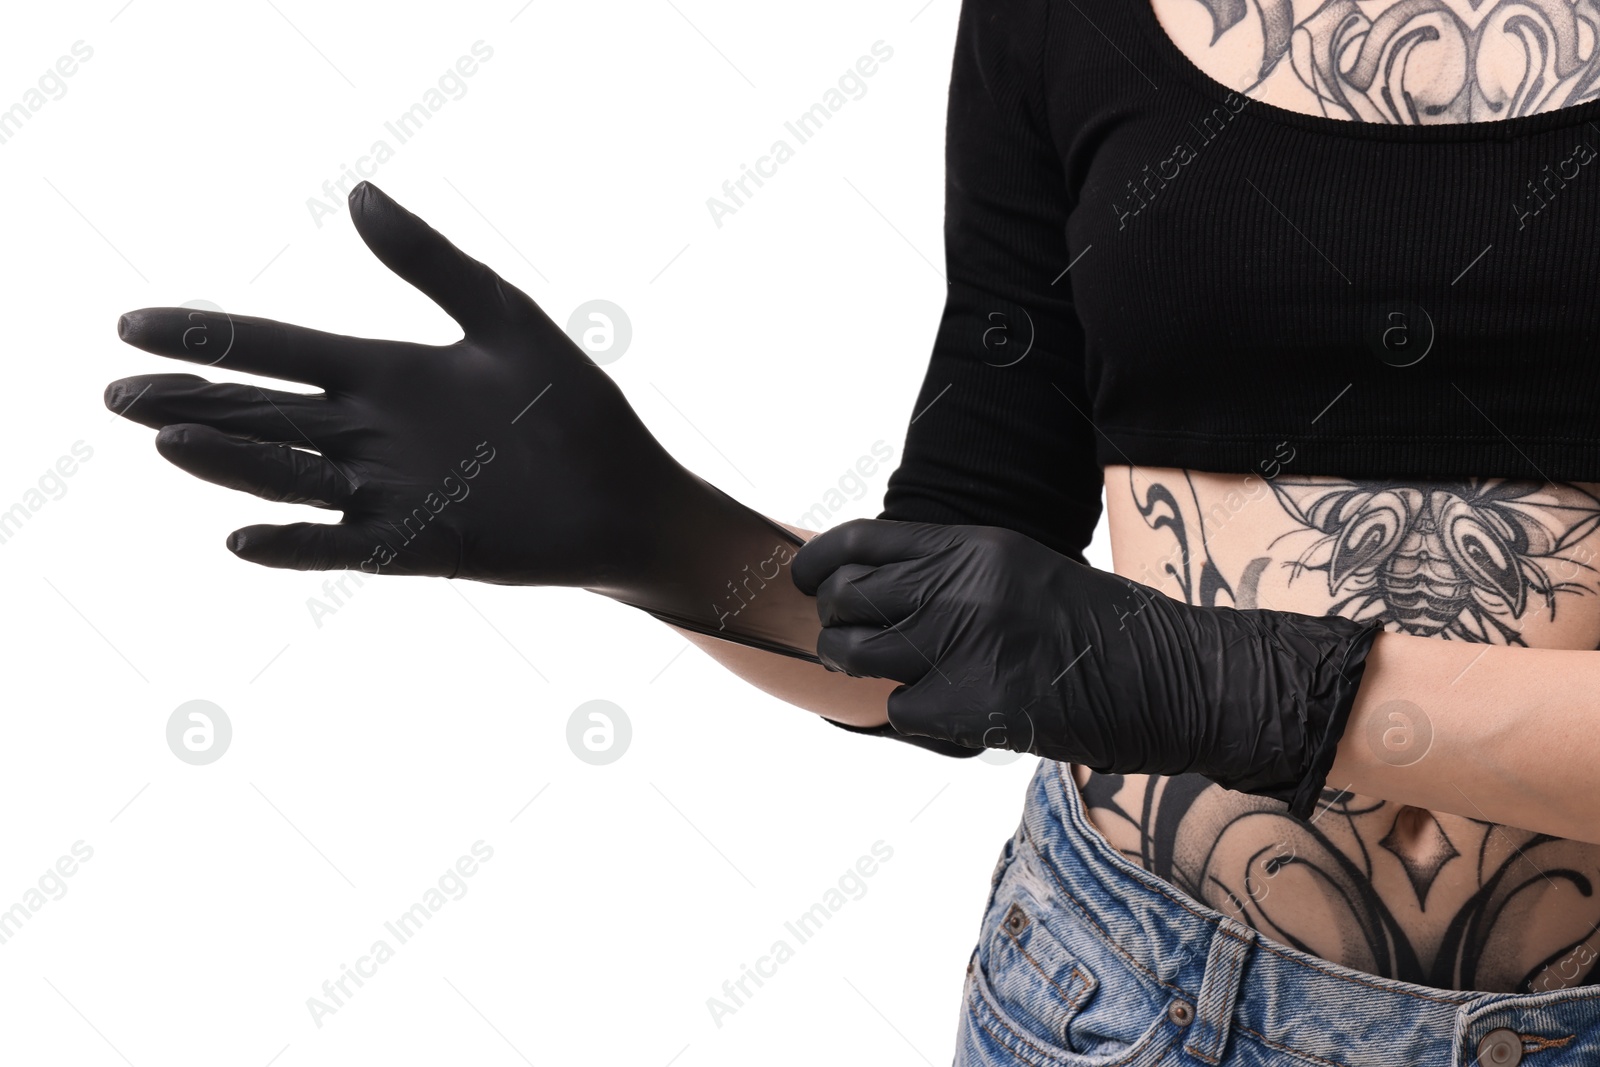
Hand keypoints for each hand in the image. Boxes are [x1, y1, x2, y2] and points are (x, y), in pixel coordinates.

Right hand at [104, 181, 818, 660]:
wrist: (627, 494)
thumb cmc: (573, 408)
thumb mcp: (503, 320)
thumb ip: (431, 264)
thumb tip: (357, 195)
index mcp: (386, 375)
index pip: (280, 350)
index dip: (210, 338)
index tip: (134, 324)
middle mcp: (373, 435)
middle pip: (265, 415)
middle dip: (193, 401)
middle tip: (116, 391)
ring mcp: (392, 492)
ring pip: (290, 475)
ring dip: (231, 461)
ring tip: (167, 439)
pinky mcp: (422, 545)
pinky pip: (346, 547)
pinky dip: (298, 544)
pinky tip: (245, 537)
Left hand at [790, 519, 1382, 817]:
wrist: (1174, 678)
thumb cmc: (1106, 629)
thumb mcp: (1026, 572)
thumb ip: (956, 575)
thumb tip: (885, 591)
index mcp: (976, 546)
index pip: (862, 541)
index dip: (819, 562)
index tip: (804, 579)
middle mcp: (961, 588)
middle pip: (847, 597)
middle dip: (834, 621)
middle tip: (845, 638)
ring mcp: (963, 647)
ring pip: (853, 653)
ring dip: (852, 667)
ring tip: (877, 674)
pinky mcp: (970, 707)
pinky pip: (896, 710)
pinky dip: (906, 716)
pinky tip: (940, 712)